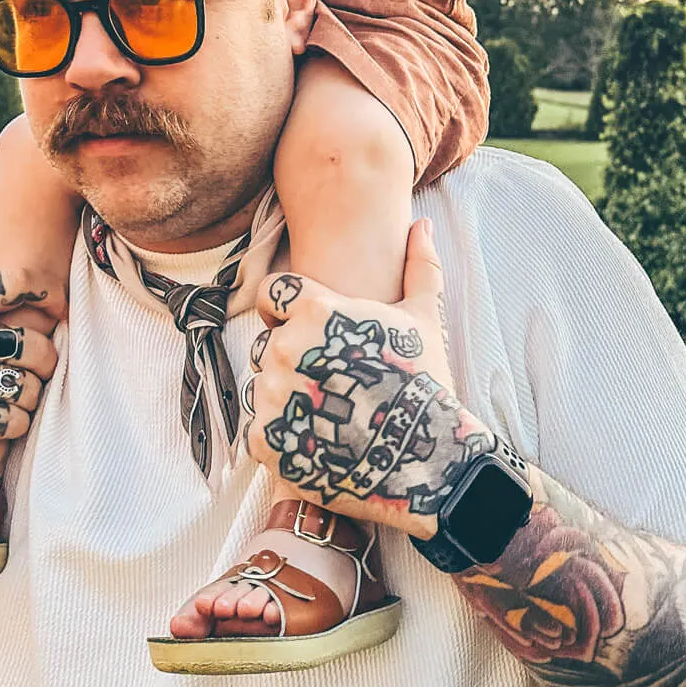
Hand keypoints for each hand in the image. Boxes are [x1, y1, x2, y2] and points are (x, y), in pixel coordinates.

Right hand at [0, 269, 59, 490]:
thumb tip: (5, 287)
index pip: (7, 285)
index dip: (40, 289)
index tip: (54, 303)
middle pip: (31, 343)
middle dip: (45, 359)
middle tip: (40, 369)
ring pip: (29, 385)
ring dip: (30, 396)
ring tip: (18, 398)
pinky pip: (15, 420)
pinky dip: (15, 424)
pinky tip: (0, 422)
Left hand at [247, 219, 494, 539]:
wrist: (426, 460)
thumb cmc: (425, 384)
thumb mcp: (424, 320)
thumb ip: (418, 267)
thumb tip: (421, 225)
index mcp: (316, 312)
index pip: (271, 294)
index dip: (285, 310)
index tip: (310, 331)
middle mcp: (287, 347)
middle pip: (268, 344)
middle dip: (293, 359)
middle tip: (333, 383)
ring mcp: (273, 394)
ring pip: (262, 385)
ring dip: (286, 397)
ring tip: (330, 414)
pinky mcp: (267, 439)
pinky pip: (259, 429)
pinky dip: (283, 437)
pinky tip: (318, 440)